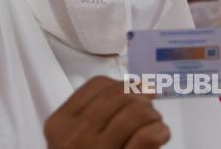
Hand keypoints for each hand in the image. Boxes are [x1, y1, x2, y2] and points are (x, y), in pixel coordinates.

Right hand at [44, 76, 169, 148]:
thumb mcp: (77, 137)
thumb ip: (98, 112)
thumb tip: (140, 86)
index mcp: (60, 122)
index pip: (98, 85)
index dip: (123, 84)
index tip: (138, 92)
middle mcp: (74, 134)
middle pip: (119, 95)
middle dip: (142, 98)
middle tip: (149, 111)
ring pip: (136, 111)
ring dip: (153, 115)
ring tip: (154, 124)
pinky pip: (146, 136)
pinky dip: (159, 131)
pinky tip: (160, 135)